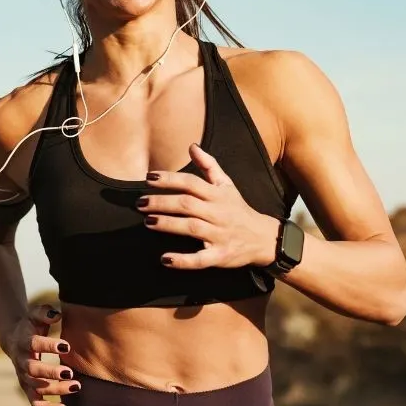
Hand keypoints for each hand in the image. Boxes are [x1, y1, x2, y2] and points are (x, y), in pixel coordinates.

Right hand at [0, 303, 78, 405]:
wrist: (14, 339)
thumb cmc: (31, 326)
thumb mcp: (35, 315)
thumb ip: (45, 313)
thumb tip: (57, 314)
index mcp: (23, 341)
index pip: (33, 344)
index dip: (48, 346)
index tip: (67, 346)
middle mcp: (21, 361)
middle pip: (33, 370)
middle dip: (51, 373)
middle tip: (70, 373)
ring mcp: (23, 376)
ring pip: (36, 387)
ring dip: (55, 389)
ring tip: (76, 387)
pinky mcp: (27, 388)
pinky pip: (34, 402)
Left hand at [138, 143, 279, 270]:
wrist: (265, 238)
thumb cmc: (238, 209)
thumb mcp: (227, 185)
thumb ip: (209, 165)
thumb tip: (191, 145)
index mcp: (218, 195)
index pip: (191, 183)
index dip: (170, 179)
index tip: (149, 178)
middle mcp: (218, 213)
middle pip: (188, 204)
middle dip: (162, 202)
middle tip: (140, 203)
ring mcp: (220, 235)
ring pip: (192, 228)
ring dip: (169, 224)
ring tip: (147, 222)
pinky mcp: (221, 256)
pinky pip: (201, 259)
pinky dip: (183, 260)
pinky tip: (165, 259)